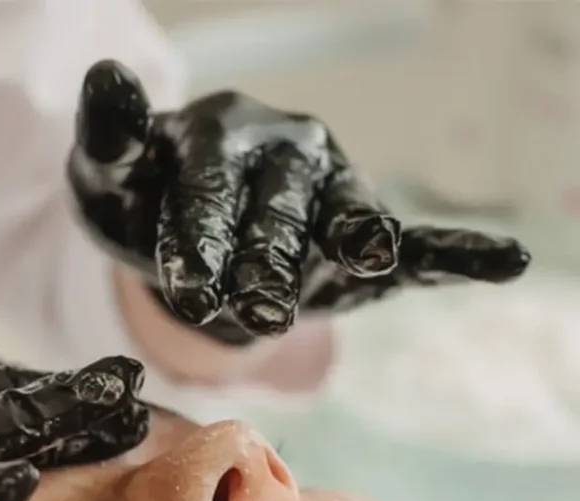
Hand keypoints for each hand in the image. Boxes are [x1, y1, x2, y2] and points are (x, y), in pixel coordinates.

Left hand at [68, 60, 530, 344]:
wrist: (191, 249)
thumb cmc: (148, 211)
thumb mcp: (112, 184)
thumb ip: (108, 140)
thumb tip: (105, 77)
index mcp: (222, 137)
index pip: (211, 188)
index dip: (201, 238)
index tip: (190, 286)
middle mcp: (286, 156)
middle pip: (277, 215)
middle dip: (264, 265)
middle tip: (254, 314)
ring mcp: (333, 196)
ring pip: (341, 226)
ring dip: (347, 247)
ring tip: (362, 256)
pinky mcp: (363, 242)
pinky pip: (416, 246)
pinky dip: (458, 253)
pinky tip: (504, 259)